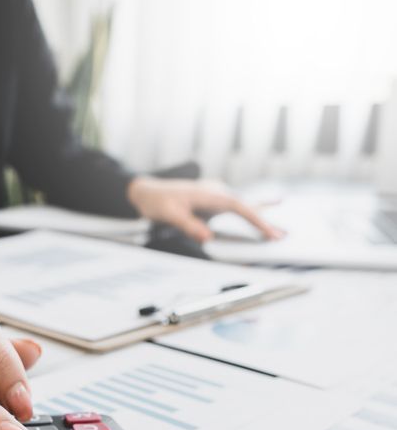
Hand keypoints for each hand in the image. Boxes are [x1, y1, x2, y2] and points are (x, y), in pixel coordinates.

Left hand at [126, 176, 283, 242]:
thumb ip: (188, 225)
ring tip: (279, 232)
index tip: (267, 231)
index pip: (238, 207)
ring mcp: (215, 197)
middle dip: (264, 221)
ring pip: (242, 208)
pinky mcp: (212, 203)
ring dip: (260, 218)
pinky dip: (249, 214)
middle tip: (282, 236)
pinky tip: (267, 210)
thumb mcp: (169, 214)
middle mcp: (215, 193)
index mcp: (208, 193)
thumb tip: (207, 237)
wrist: (147, 191)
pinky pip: (234, 209)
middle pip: (246, 207)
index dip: (255, 219)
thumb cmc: (157, 200)